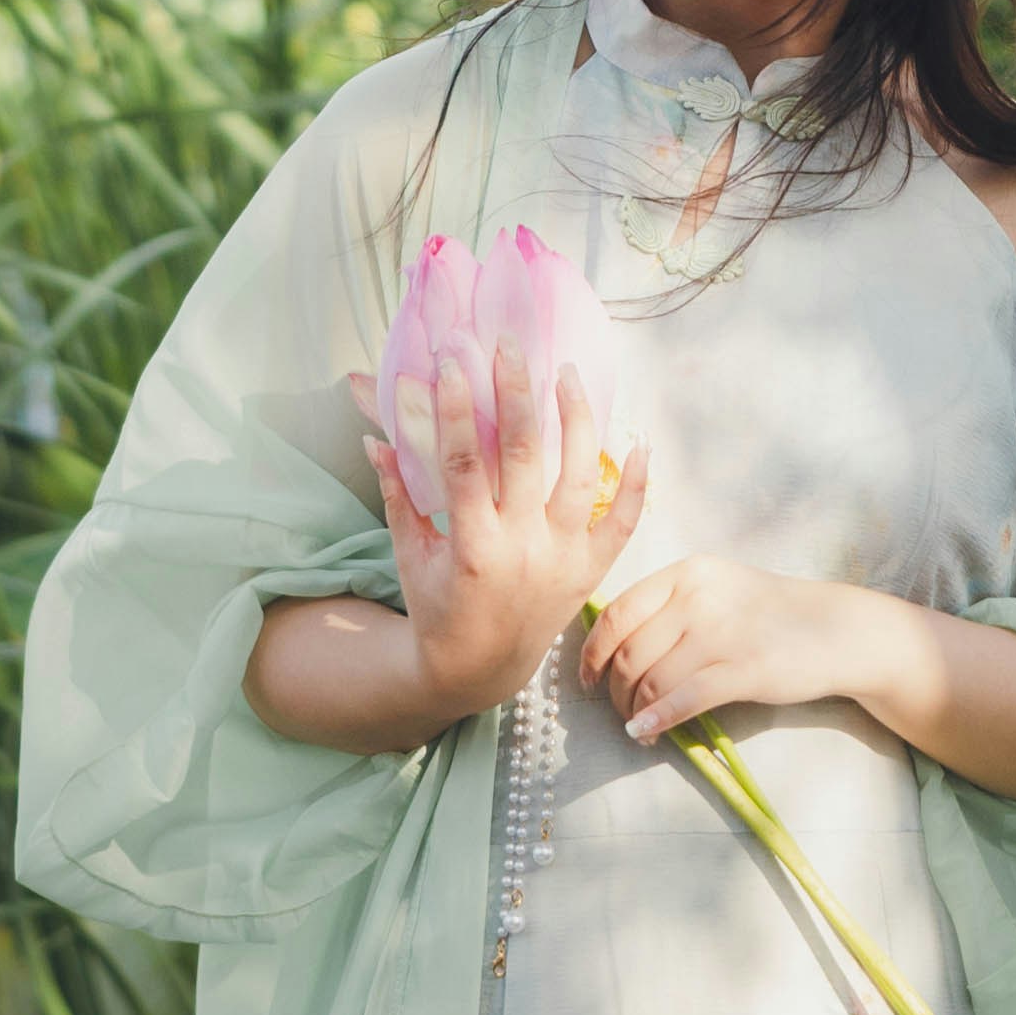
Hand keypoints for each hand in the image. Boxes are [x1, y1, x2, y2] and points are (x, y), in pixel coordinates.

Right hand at [353, 350, 646, 718]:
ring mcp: (563, 559)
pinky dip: (638, 482)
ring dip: (578, 419)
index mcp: (472, 547)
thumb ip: (397, 492)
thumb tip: (376, 433)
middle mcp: (523, 550)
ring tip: (568, 373)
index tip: (453, 361)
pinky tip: (639, 440)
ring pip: (581, 476)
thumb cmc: (438, 606)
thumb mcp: (410, 554)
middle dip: (516, 393)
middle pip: (525, 456)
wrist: (481, 669)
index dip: (459, 409)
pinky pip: (624, 523)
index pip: (466, 463)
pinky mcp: (590, 570)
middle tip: (510, 345)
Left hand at [582, 557, 920, 747]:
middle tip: (619, 710)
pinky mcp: (744, 669)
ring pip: (652, 680)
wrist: (834, 629)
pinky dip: (657, 721)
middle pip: (630, 653)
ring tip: (638, 727)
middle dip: (615, 691)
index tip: (587, 678)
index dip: (593, 652)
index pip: (618, 613)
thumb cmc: (768, 612)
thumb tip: (612, 645)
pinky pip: (684, 700)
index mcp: (687, 573)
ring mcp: (722, 633)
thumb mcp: (716, 588)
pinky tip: (646, 733)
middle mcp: (699, 597)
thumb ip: (669, 606)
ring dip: (635, 712)